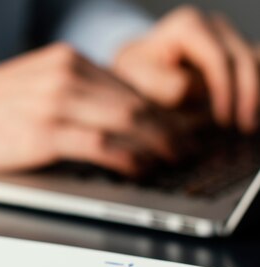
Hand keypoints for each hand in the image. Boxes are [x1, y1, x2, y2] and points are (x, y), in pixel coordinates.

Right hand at [0, 44, 182, 175]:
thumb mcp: (33, 85)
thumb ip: (71, 93)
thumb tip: (110, 118)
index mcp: (64, 60)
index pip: (127, 83)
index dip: (157, 108)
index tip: (171, 126)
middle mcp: (65, 74)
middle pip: (134, 100)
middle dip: (166, 127)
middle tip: (183, 147)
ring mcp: (55, 101)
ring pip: (126, 120)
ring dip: (156, 143)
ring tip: (172, 159)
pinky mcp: (44, 132)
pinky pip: (101, 143)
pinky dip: (128, 157)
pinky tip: (140, 168)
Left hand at [114, 6, 258, 132]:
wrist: (134, 67)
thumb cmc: (133, 74)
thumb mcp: (139, 79)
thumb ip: (167, 85)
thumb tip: (197, 92)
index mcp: (188, 25)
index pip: (217, 59)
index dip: (225, 90)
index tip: (223, 121)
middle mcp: (212, 24)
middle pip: (242, 60)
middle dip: (246, 95)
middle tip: (244, 128)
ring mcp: (225, 35)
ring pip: (251, 64)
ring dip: (253, 94)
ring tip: (249, 125)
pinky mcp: (232, 50)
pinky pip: (250, 69)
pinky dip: (250, 91)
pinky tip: (248, 115)